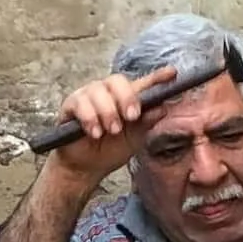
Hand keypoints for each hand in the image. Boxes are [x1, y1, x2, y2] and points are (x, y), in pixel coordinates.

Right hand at [41, 65, 179, 187]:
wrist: (85, 168)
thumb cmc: (110, 150)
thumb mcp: (134, 139)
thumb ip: (147, 123)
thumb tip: (163, 108)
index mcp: (125, 99)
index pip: (142, 83)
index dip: (157, 77)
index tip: (172, 74)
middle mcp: (107, 93)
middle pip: (117, 80)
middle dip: (127, 97)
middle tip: (132, 116)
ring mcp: (88, 96)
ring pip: (98, 91)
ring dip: (108, 112)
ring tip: (112, 131)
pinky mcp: (70, 105)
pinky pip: (80, 103)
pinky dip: (90, 118)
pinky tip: (95, 133)